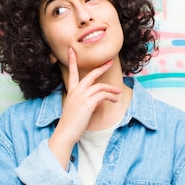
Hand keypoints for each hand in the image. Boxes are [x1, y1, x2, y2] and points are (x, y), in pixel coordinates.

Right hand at [49, 48, 121, 168]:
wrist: (66, 133)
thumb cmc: (71, 124)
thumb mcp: (78, 110)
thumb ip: (88, 103)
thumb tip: (100, 101)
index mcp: (71, 91)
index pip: (72, 73)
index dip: (72, 61)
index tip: (71, 51)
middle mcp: (76, 91)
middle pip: (91, 75)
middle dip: (101, 67)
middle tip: (110, 62)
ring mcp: (81, 96)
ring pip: (100, 86)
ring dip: (111, 89)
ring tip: (118, 92)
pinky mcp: (88, 102)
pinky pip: (103, 95)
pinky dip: (111, 96)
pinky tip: (115, 100)